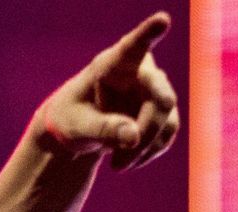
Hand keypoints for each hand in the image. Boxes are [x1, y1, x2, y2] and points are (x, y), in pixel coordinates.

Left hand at [33, 12, 179, 170]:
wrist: (78, 130)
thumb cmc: (70, 119)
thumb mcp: (77, 127)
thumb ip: (102, 129)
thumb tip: (133, 137)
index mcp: (111, 64)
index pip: (132, 46)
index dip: (148, 33)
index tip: (163, 19)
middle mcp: (139, 71)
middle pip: (160, 96)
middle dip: (147, 128)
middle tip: (126, 153)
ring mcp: (154, 90)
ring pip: (167, 119)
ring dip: (145, 147)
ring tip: (118, 165)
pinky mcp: (162, 111)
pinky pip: (168, 133)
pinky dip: (150, 152)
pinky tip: (127, 161)